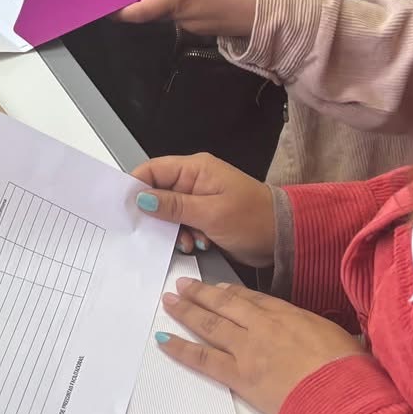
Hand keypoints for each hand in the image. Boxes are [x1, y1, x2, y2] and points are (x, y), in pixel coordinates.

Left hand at [116, 0, 257, 39]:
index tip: (108, 6)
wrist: (268, 8)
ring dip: (166, 0)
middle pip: (152, 10)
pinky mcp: (204, 30)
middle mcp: (180, 16)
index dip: (120, 11)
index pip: (139, 11)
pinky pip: (185, 16)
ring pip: (169, 13)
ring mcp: (192, 26)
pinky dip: (182, 5)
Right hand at [132, 151, 276, 264]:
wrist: (284, 240)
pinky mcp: (204, 217)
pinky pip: (181, 225)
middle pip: (157, 193)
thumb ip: (173, 206)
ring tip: (189, 241)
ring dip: (173, 230)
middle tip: (162, 231)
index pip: (152, 170)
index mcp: (195, 169)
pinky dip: (184, 237)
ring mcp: (199, 199)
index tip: (127, 208)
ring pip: (167, 213)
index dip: (136, 187)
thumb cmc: (255, 219)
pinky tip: (197, 244)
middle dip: (157, 215)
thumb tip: (141, 198)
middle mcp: (194, 181)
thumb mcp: (210, 213)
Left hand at [157, 276, 365, 413]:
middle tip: (183, 284)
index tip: (220, 288)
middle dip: (202, 294)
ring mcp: (248, 348)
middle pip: (226, 305)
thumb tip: (325, 339)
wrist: (342, 395)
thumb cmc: (351, 371)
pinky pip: (202, 359)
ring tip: (170, 301)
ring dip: (187, 311)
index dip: (233, 293)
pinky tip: (163, 341)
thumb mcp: (342, 339)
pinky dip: (180, 349)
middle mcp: (264, 325)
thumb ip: (322, 334)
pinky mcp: (239, 375)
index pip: (255, 299)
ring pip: (210, 324)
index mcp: (290, 314)